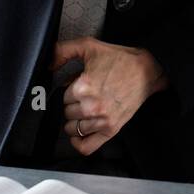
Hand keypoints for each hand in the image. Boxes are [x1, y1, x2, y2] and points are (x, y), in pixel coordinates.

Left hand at [53, 37, 167, 154]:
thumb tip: (47, 64)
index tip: (81, 86)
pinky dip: (79, 143)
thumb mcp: (89, 46)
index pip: (63, 97)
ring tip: (86, 110)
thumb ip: (63, 51)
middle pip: (67, 113)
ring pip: (73, 128)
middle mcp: (91, 106)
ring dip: (77, 120)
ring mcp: (102, 120)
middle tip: (87, 96)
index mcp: (82, 88)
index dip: (70, 90)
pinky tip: (78, 134)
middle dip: (74, 104)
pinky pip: (86, 146)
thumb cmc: (120, 59)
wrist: (147, 70)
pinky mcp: (111, 129)